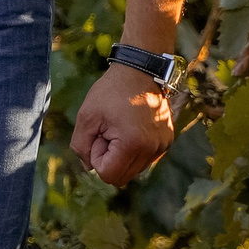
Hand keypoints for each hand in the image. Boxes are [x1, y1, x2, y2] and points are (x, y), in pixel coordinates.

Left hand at [70, 62, 178, 186]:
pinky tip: (131, 129)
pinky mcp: (166, 142)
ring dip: (121, 155)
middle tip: (108, 132)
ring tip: (120, 129)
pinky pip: (144, 159)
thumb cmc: (111, 92)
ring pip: (133, 170)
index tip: (100, 134)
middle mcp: (153, 150)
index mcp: (133, 144)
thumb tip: (90, 168)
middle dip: (109, 159)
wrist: (140, 71)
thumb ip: (82, 147)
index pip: (108, 175)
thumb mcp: (86, 117)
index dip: (97, 157)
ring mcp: (162, 147)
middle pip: (122, 177)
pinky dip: (134, 150)